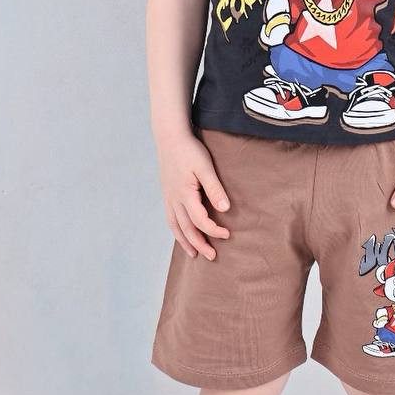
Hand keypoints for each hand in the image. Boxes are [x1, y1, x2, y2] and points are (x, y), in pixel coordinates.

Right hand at [157, 129, 230, 260]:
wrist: (169, 138)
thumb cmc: (189, 150)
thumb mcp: (205, 167)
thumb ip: (214, 189)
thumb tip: (225, 209)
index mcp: (185, 194)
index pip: (200, 221)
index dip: (214, 230)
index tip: (227, 235)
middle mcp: (174, 200)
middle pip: (187, 229)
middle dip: (200, 244)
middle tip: (212, 256)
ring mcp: (168, 198)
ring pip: (176, 226)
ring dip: (185, 242)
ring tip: (194, 254)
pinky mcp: (167, 195)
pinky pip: (170, 218)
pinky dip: (176, 231)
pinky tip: (181, 235)